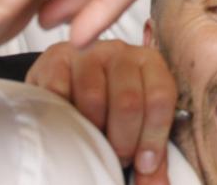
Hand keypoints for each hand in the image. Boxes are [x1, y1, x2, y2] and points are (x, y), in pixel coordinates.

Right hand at [28, 40, 175, 183]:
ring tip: (91, 142)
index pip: (160, 97)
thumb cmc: (108, 103)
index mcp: (149, 62)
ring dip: (92, 132)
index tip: (144, 165)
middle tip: (116, 159)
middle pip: (128, 102)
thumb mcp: (136, 122)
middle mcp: (120, 51)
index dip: (154, 137)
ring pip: (93, 100)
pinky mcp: (55, 58)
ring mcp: (87, 52)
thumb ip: (151, 154)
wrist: (65, 78)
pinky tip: (67, 124)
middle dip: (123, 141)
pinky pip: (60, 93)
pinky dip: (63, 117)